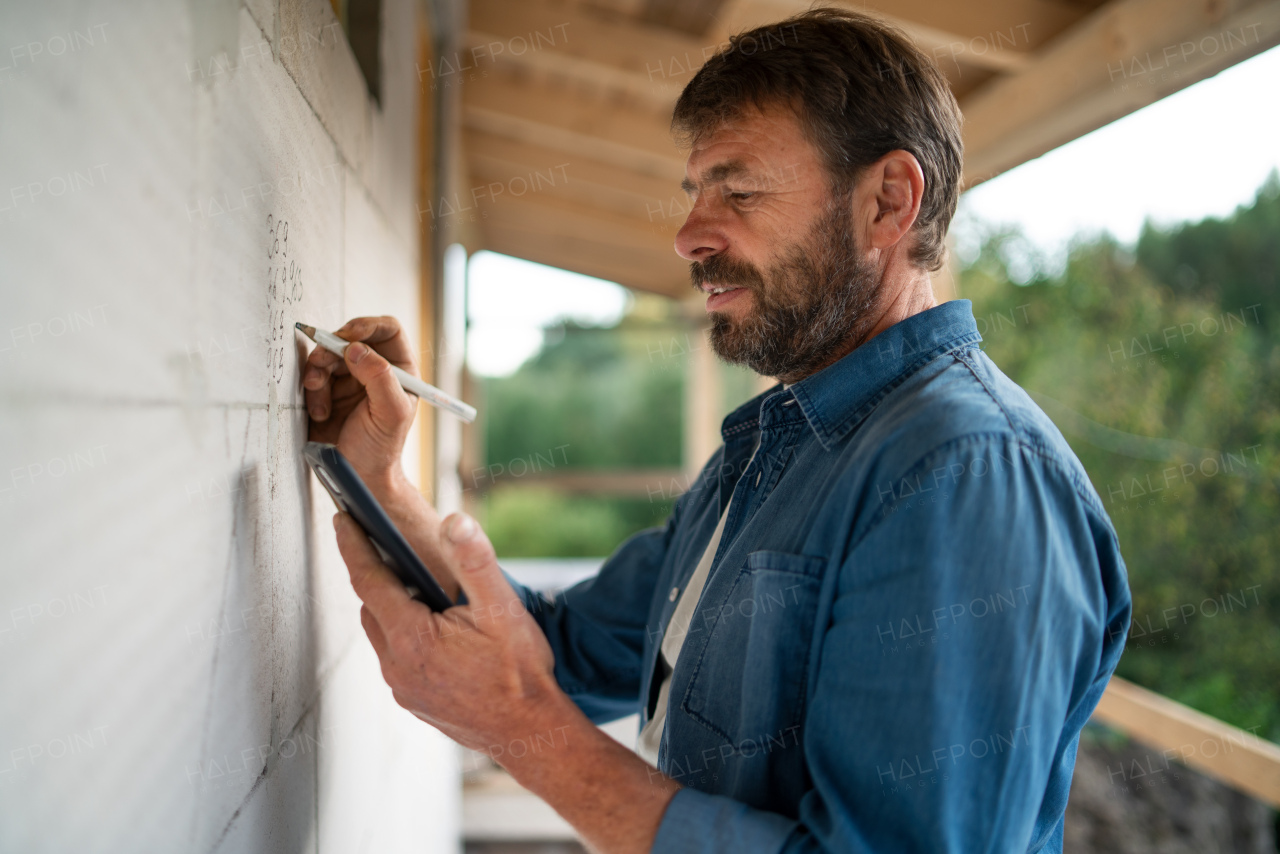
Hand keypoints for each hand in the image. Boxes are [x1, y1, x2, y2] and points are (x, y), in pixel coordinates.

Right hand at [303, 316, 416, 487]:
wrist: (354, 475)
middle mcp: (374, 369)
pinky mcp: (327, 390)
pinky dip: (311, 391)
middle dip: (331, 351)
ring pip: (327, 355)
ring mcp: (349, 378)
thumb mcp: (389, 414)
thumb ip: (379, 378)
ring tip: (321, 403)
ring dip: (318, 375)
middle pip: (349, 338)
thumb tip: (357, 348)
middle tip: (320, 364)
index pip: (387, 329)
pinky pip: (312, 375)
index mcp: (399, 369)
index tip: (348, 335)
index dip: (367, 326)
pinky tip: (320, 412)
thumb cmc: (380, 449)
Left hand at [334, 510, 567, 755]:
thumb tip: (454, 522)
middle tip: (388, 544)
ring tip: (418, 587)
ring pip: (383, 634)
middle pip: (372, 606)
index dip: (354, 545)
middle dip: (378, 574)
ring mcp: (403, 688)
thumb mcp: (502, 608)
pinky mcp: (414, 701)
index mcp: (412, 638)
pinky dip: (405, 635)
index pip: (369, 580)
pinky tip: (435, 628)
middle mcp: (397, 666)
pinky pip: (397, 658)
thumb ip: (474, 561)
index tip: (343, 518)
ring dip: (393, 608)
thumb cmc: (519, 672)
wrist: (530, 732)